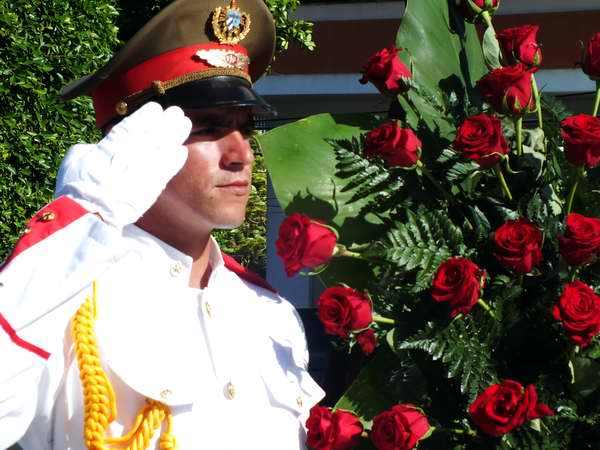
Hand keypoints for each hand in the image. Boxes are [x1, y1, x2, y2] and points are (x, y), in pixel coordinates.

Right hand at [54, 102, 190, 226]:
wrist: (92, 215)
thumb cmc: (77, 187)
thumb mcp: (76, 157)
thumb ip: (93, 148)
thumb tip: (98, 146)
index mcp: (113, 143)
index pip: (135, 123)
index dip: (148, 115)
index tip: (156, 108)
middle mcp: (134, 152)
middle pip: (156, 132)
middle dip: (168, 120)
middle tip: (176, 113)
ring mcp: (146, 168)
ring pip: (166, 146)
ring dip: (177, 134)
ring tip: (185, 124)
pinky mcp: (154, 186)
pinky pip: (170, 168)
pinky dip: (177, 159)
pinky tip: (182, 150)